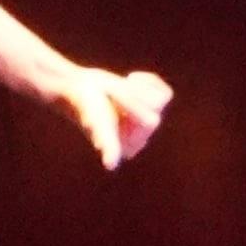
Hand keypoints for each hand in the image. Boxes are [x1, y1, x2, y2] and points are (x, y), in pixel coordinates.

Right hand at [56, 65, 172, 171]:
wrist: (80, 88)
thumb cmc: (86, 106)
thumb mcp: (98, 123)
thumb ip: (106, 142)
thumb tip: (110, 165)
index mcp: (130, 148)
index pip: (151, 121)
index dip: (130, 102)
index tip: (109, 96)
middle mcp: (141, 140)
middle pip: (157, 108)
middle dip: (133, 94)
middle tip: (111, 93)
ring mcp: (147, 124)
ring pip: (161, 100)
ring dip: (137, 89)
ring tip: (118, 91)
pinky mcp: (152, 107)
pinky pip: (166, 93)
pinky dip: (148, 82)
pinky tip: (131, 80)